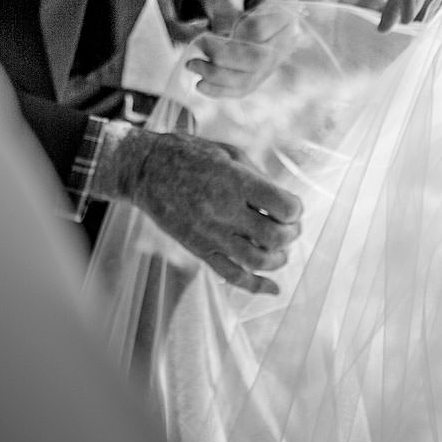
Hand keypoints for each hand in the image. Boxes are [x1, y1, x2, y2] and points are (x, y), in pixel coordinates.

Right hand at [102, 129, 302, 293]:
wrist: (145, 169)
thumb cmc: (190, 154)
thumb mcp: (228, 152)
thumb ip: (258, 177)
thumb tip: (284, 202)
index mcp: (234, 181)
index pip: (283, 207)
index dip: (296, 210)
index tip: (293, 207)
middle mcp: (224, 210)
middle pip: (274, 236)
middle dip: (291, 234)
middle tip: (291, 228)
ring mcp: (210, 233)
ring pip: (257, 261)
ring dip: (279, 259)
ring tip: (281, 250)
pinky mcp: (199, 249)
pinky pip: (231, 275)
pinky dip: (256, 286)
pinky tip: (273, 288)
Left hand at [186, 0, 303, 97]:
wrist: (236, 0)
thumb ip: (226, 3)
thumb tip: (222, 36)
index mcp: (285, 6)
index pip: (258, 30)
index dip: (231, 34)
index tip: (205, 33)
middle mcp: (288, 35)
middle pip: (258, 59)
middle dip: (222, 59)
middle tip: (196, 51)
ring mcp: (277, 57)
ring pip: (251, 77)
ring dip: (218, 77)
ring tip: (193, 66)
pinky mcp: (263, 72)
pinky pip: (245, 87)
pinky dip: (222, 90)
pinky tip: (200, 85)